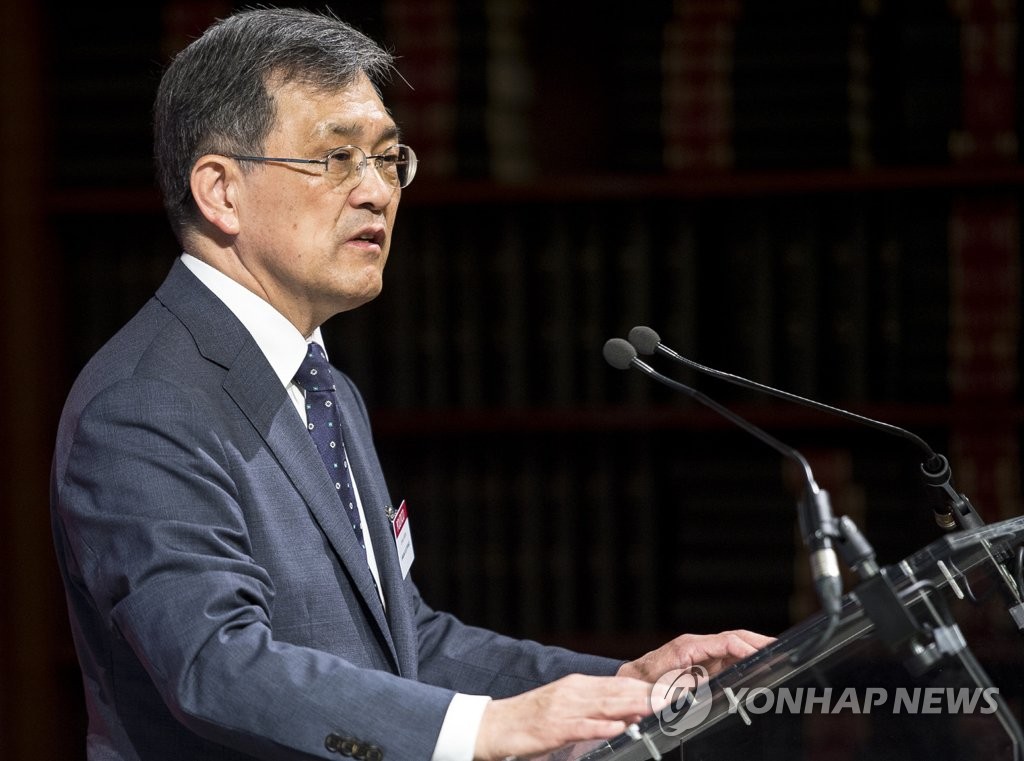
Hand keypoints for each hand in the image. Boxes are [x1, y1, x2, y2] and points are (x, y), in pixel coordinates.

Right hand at [473, 673, 663, 760]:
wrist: (494, 725)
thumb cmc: (531, 719)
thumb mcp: (566, 707)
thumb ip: (596, 708)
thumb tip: (629, 713)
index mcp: (578, 686)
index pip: (620, 684)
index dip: (647, 687)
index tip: (672, 691)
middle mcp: (574, 692)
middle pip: (618, 692)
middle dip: (648, 695)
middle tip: (675, 698)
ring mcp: (563, 709)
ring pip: (604, 706)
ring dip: (632, 706)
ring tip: (656, 708)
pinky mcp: (553, 728)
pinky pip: (582, 727)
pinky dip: (601, 727)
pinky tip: (618, 728)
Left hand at [616, 630, 774, 682]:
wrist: (629, 680)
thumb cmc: (643, 683)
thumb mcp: (663, 686)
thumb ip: (685, 685)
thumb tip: (707, 684)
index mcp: (689, 647)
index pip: (726, 641)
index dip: (747, 646)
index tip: (765, 652)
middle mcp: (697, 645)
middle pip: (734, 638)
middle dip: (759, 642)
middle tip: (783, 649)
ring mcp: (701, 652)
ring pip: (734, 646)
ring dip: (755, 648)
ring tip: (779, 655)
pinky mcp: (703, 661)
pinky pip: (728, 657)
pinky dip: (746, 658)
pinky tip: (760, 665)